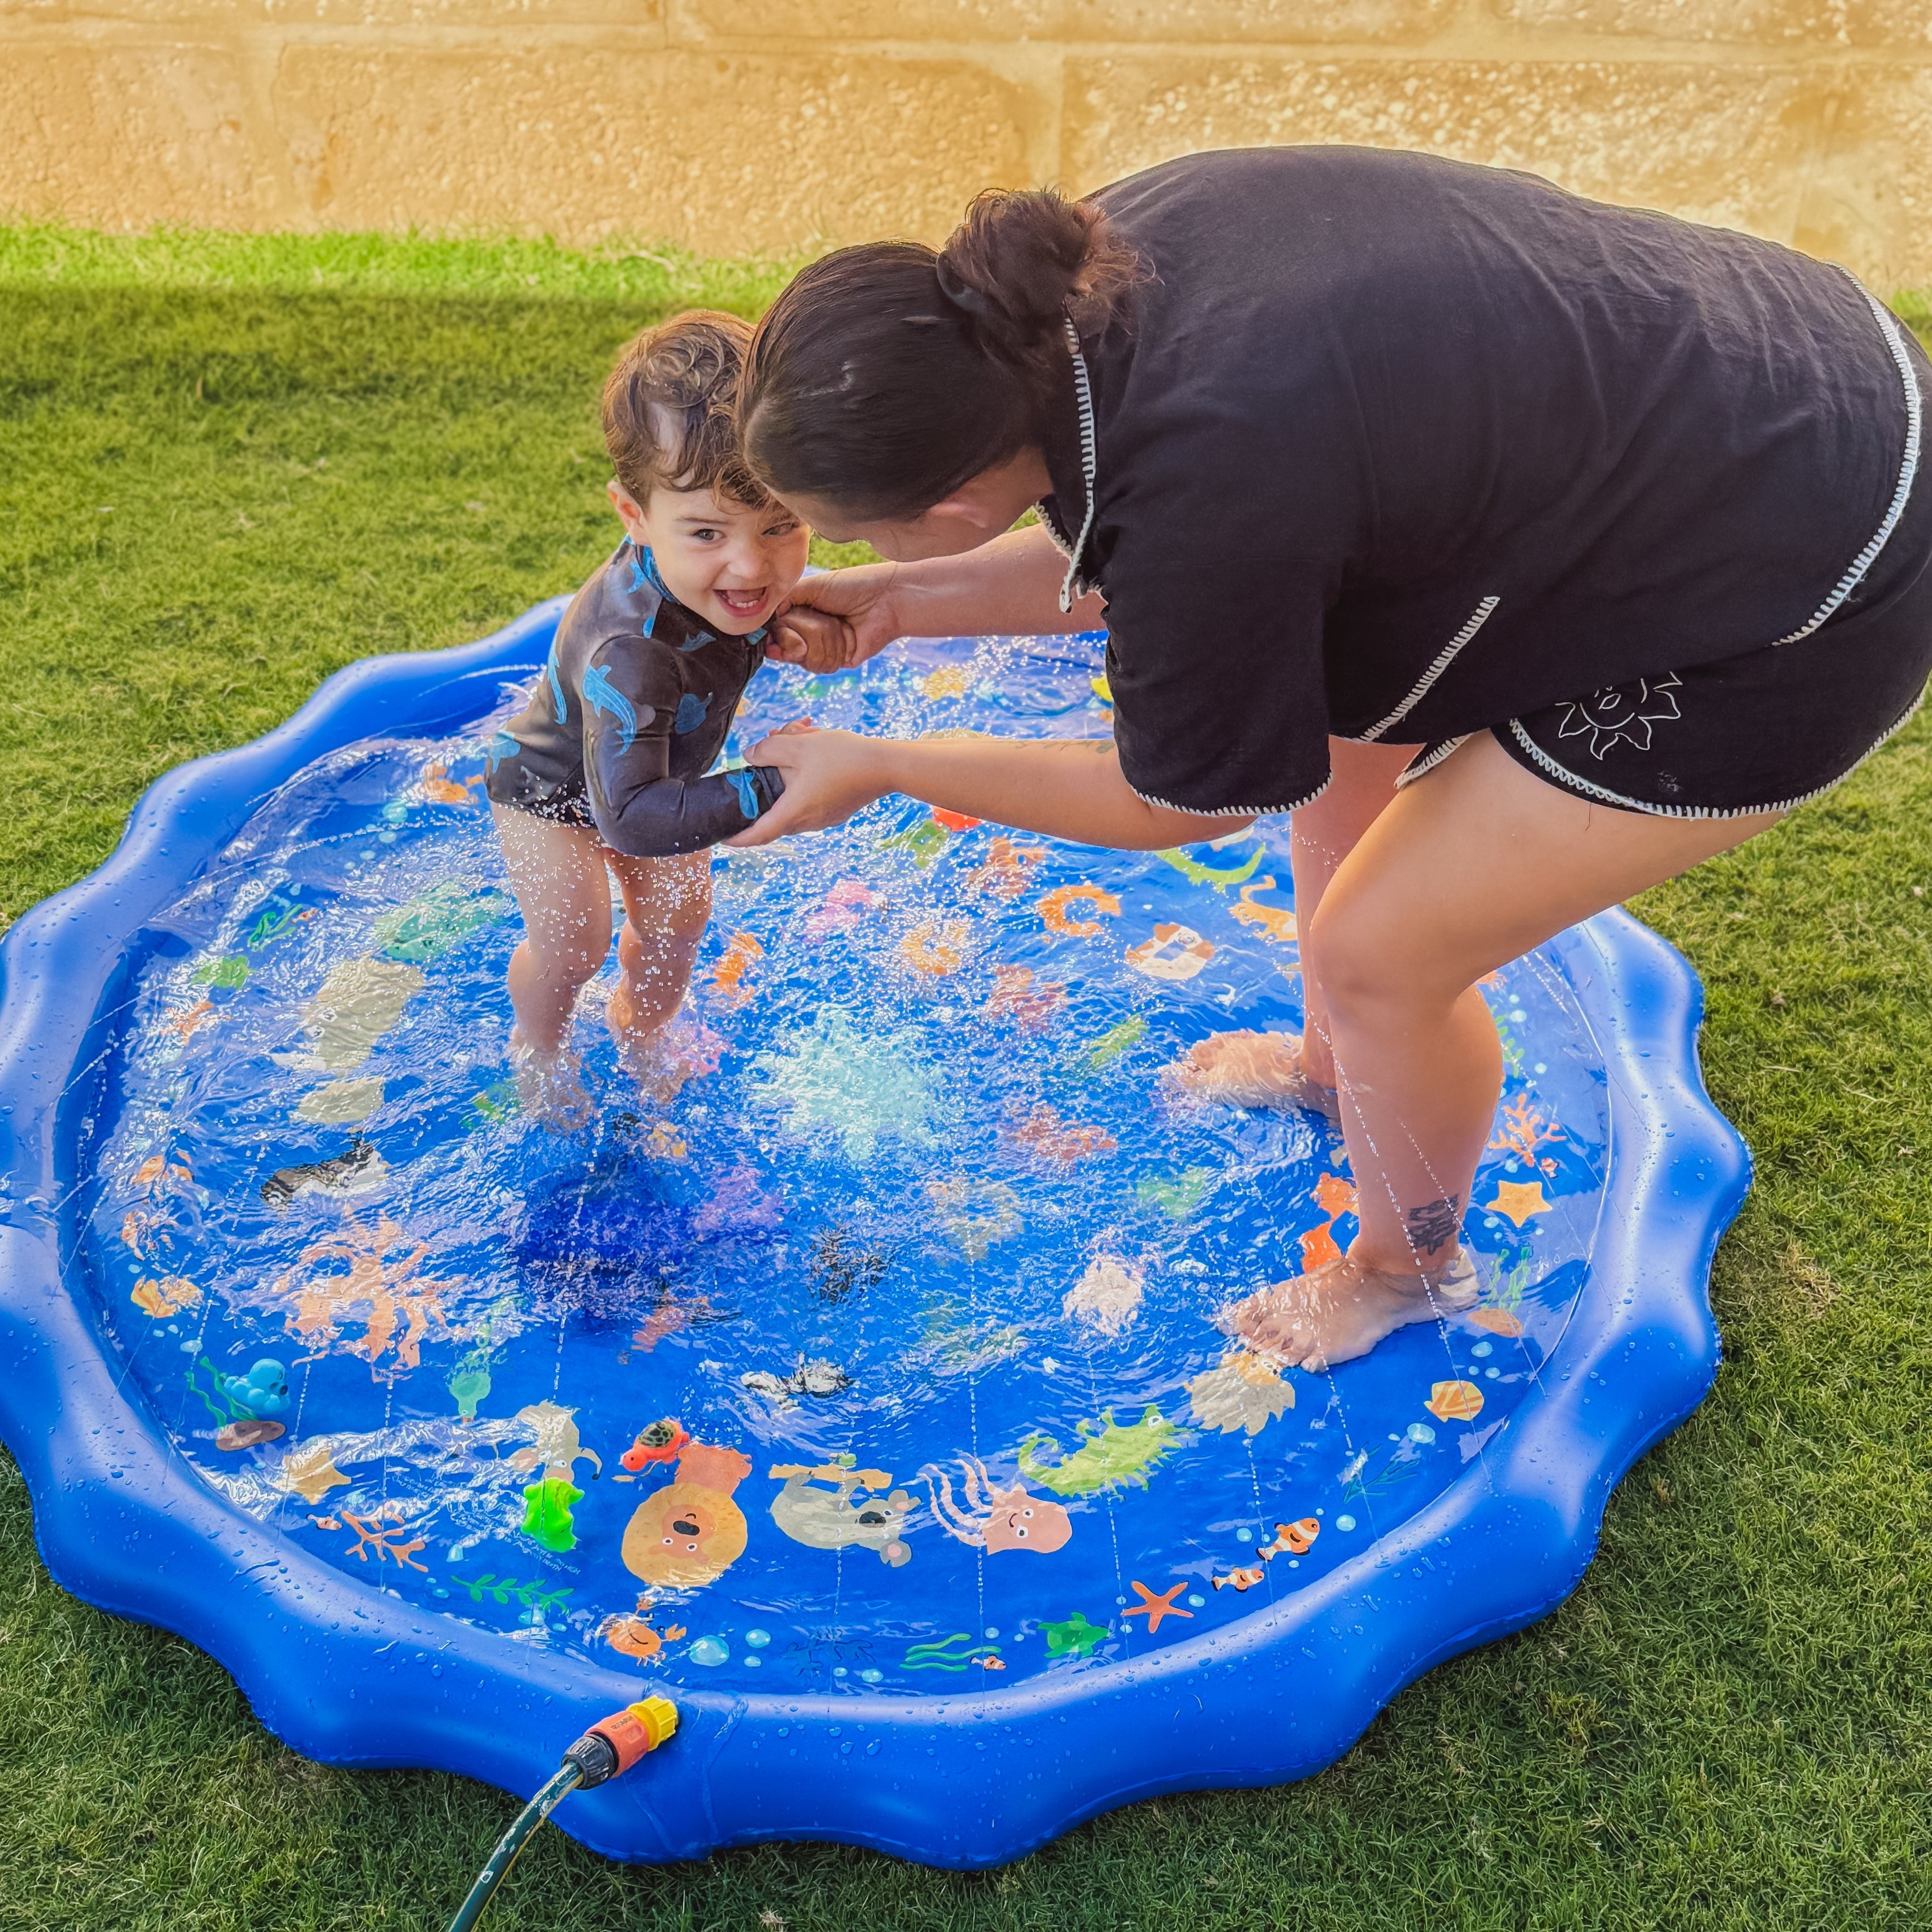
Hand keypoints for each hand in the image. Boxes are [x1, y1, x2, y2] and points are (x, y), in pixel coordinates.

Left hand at [727, 723, 894, 846]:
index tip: (722, 837)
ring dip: (787, 773)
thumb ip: (767, 750)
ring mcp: (824, 818)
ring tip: (797, 736)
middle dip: (765, 782)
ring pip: (793, 801)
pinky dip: (804, 778)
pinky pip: (810, 799)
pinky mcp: (836, 811)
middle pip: (774, 810)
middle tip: (770, 747)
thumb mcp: (798, 745)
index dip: (737, 838)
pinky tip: (814, 750)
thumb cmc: (842, 756)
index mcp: (794, 811)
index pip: (758, 834)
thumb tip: (750, 756)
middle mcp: (808, 821)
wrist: (886, 765)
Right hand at [767, 563, 902, 666]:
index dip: (773, 634)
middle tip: (816, 619)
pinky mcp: (838, 662)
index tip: (772, 634)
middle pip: (784, 647)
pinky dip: (831, 650)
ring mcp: (823, 649)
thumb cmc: (852, 587)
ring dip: (818, 638)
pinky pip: (820, 665)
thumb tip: (761, 621)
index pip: (774, 631)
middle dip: (796, 633)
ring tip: (837, 624)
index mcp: (800, 613)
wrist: (886, 600)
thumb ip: (781, 600)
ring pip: (801, 658)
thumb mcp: (810, 586)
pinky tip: (845, 638)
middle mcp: (808, 633)